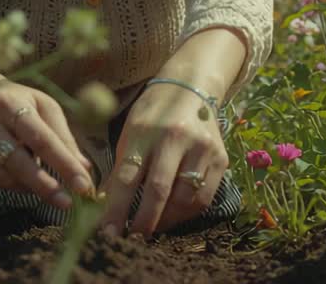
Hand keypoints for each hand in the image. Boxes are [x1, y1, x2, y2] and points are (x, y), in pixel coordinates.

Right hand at [0, 81, 94, 209]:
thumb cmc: (19, 102)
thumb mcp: (45, 107)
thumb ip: (64, 137)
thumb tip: (84, 169)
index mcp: (10, 105)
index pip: (41, 139)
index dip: (64, 164)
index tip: (83, 186)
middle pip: (18, 163)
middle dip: (46, 187)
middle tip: (67, 204)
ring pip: (7, 178)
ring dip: (31, 186)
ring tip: (45, 180)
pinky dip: (15, 185)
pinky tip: (23, 175)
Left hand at [97, 82, 227, 235]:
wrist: (191, 87)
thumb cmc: (152, 114)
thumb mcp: (130, 133)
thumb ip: (121, 169)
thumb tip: (105, 208)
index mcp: (144, 130)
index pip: (127, 177)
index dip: (116, 209)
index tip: (107, 233)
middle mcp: (175, 138)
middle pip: (158, 190)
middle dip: (143, 222)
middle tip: (132, 239)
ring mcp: (201, 148)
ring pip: (184, 199)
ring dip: (165, 220)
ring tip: (152, 227)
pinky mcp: (220, 159)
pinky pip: (203, 198)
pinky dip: (186, 213)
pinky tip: (172, 215)